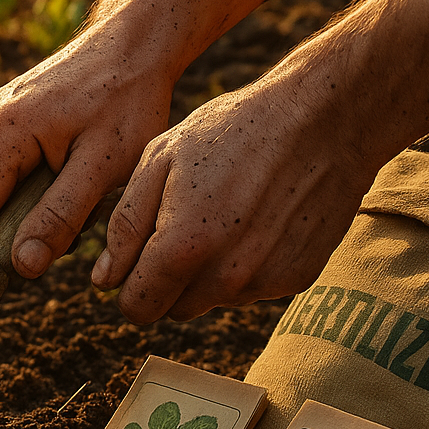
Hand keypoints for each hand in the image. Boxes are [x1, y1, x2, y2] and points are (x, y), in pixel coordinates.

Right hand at [0, 25, 178, 298]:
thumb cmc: (126, 100)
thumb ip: (61, 216)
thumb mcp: (103, 165)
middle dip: (2, 236)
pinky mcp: (6, 113)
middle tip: (37, 263)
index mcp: (6, 131)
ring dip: (23, 208)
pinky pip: (7, 167)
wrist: (133, 42)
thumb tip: (21, 265)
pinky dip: (30, 187)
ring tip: (76, 205)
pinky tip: (70, 182)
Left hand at [92, 79, 380, 322]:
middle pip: (173, 310)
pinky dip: (244, 267)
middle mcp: (225, 277)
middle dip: (164, 280)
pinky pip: (251, 290)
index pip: (137, 308)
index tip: (136, 257)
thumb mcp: (159, 160)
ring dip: (204, 274)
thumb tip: (105, 280)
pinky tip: (254, 220)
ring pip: (212, 301)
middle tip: (178, 226)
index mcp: (182, 248)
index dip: (129, 286)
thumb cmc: (233, 131)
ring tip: (220, 215)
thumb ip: (125, 226)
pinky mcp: (297, 278)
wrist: (324, 119)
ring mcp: (265, 282)